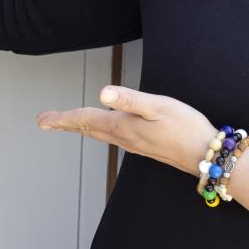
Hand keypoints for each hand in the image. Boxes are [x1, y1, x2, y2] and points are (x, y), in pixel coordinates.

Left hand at [36, 86, 215, 176]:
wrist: (206, 155)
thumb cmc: (186, 127)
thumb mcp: (159, 106)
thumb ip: (130, 99)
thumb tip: (103, 93)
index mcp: (123, 126)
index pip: (85, 120)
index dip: (62, 118)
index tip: (41, 120)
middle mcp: (124, 138)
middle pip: (87, 129)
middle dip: (65, 124)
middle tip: (43, 122)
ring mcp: (134, 144)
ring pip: (99, 134)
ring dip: (80, 127)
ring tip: (65, 123)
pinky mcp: (145, 146)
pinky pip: (113, 138)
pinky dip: (99, 131)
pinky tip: (102, 130)